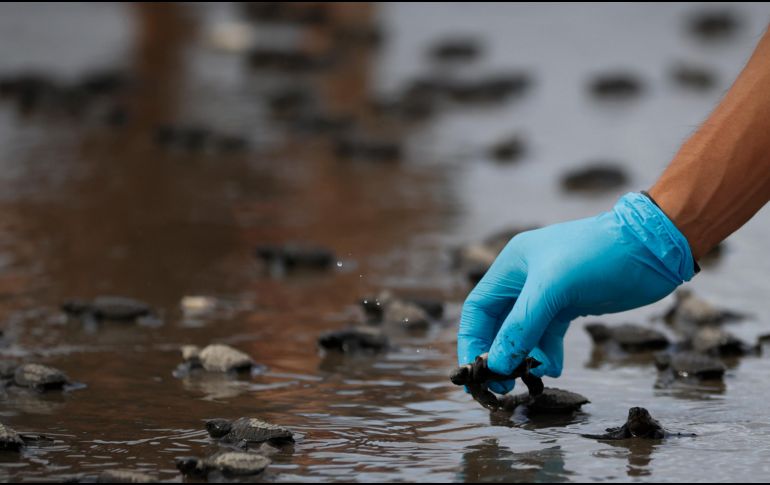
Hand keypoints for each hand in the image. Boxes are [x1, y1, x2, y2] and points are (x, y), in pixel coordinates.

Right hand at [457, 192, 695, 393]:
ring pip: (522, 333)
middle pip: (497, 324)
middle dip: (497, 354)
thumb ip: (522, 327)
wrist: (651, 248)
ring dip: (522, 357)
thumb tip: (495, 363)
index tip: (474, 372)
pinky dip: (546, 353)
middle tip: (501, 385)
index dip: (472, 341)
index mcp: (512, 266)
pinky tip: (552, 368)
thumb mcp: (553, 289)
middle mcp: (524, 279)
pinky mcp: (569, 305)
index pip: (478, 309)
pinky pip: (547, 335)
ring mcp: (547, 294)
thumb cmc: (598, 256)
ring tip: (528, 379)